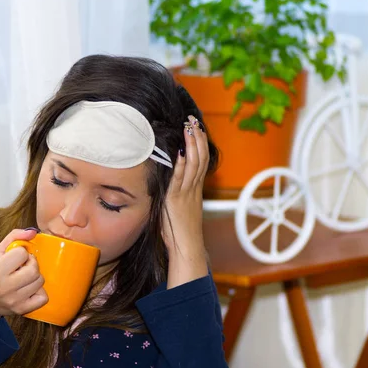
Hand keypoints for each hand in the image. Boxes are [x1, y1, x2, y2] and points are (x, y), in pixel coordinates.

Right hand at [0, 229, 47, 327]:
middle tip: (23, 265)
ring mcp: (14, 300)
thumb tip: (33, 231)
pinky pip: (43, 298)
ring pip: (39, 282)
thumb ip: (14, 237)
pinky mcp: (21, 310)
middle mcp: (5, 287)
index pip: (22, 254)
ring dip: (35, 276)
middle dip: (32, 263)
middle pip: (34, 270)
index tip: (14, 257)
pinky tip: (30, 289)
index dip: (20, 253)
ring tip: (25, 276)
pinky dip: (39, 292)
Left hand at [162, 116, 209, 287]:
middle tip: (192, 120)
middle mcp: (193, 188)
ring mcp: (187, 193)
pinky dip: (181, 165)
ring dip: (191, 145)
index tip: (196, 126)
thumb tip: (165, 178)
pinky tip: (180, 152)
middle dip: (197, 137)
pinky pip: (181, 180)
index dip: (200, 142)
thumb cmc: (179, 230)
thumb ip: (174, 191)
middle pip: (200, 157)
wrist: (187, 248)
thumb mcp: (177, 205)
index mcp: (195, 188)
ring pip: (194, 164)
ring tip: (188, 128)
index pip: (201, 159)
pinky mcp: (177, 200)